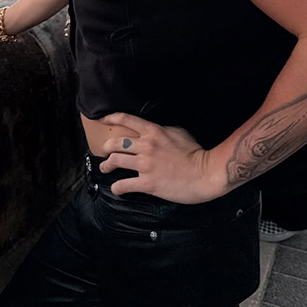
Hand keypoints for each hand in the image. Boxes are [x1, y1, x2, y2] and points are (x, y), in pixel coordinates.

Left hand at [99, 112, 226, 203]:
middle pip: (115, 143)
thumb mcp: (179, 132)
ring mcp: (145, 165)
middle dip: (106, 147)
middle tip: (105, 152)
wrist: (204, 173)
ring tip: (105, 167)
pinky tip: (117, 188)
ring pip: (116, 161)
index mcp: (153, 131)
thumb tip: (153, 131)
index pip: (126, 119)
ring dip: (107, 165)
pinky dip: (117, 187)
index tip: (101, 119)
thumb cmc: (195, 152)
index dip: (110, 117)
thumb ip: (162, 129)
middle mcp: (146, 146)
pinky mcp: (148, 183)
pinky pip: (124, 184)